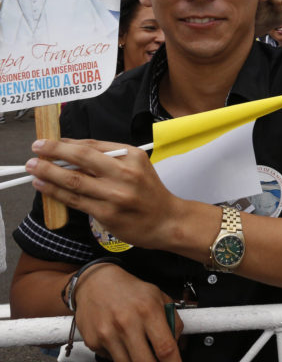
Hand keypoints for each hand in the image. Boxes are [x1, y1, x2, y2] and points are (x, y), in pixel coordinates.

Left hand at [26, 139, 183, 248]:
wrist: (167, 221)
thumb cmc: (148, 193)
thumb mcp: (137, 166)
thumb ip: (109, 159)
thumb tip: (72, 152)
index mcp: (132, 156)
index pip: (93, 145)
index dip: (67, 142)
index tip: (49, 141)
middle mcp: (125, 173)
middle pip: (82, 158)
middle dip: (54, 151)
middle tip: (35, 148)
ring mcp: (116, 194)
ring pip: (74, 180)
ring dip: (49, 173)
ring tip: (33, 168)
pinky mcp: (107, 213)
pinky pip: (75, 200)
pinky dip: (56, 192)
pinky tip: (44, 187)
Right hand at [73, 263, 187, 361]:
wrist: (96, 283)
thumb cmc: (131, 290)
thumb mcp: (160, 297)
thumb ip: (172, 322)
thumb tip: (179, 348)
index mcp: (149, 311)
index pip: (166, 349)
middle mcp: (128, 324)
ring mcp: (108, 335)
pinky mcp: (94, 342)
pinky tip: (129, 356)